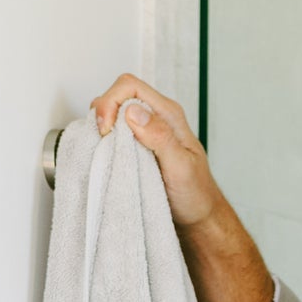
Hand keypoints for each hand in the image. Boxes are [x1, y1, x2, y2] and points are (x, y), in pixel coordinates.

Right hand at [89, 74, 222, 231]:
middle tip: (102, 140)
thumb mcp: (181, 167)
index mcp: (168, 114)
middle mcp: (156, 116)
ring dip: (103, 124)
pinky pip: (115, 130)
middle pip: (119, 94)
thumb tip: (134, 112)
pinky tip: (108, 154)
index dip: (111, 102)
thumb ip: (160, 137)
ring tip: (105, 148)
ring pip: (114, 111)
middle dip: (103, 111)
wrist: (199, 215)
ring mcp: (147, 129)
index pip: (130, 86)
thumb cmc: (195, 194)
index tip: (106, 130)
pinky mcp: (138, 144)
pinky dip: (105, 138)